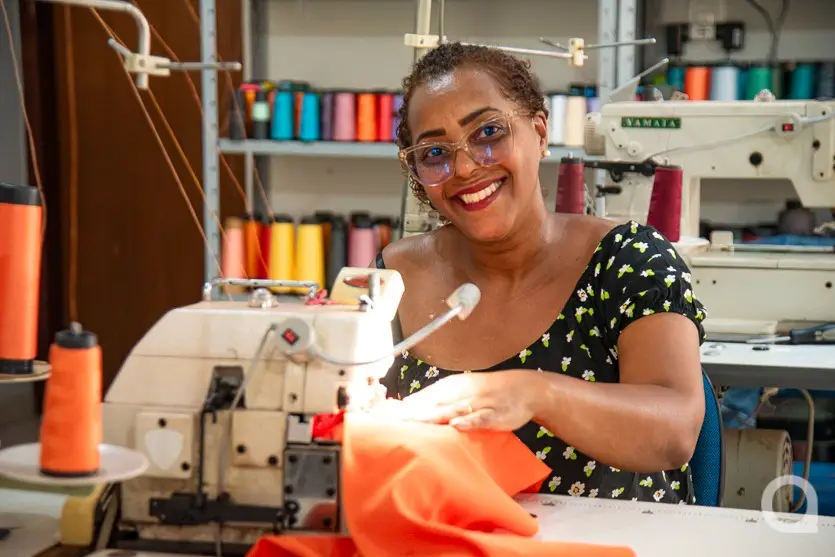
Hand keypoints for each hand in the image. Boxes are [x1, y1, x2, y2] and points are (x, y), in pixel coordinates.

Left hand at [397, 370, 543, 430]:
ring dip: (434, 415)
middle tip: (391, 421)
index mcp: (452, 387)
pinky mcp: (495, 414)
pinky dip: (468, 422)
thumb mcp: (462, 392)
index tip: (384, 415)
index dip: (404, 406)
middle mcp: (462, 392)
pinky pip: (480, 418)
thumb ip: (438, 400)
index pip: (423, 396)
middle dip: (412, 412)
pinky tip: (456, 426)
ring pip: (453, 410)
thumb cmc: (488, 392)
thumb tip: (409, 406)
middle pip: (433, 403)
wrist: (524, 389)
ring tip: (415, 421)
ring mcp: (478, 403)